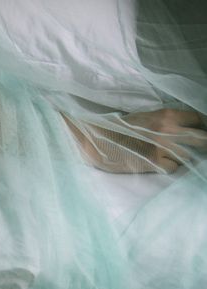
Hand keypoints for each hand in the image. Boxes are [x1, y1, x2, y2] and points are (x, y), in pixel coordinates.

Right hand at [69, 109, 206, 172]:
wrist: (98, 142)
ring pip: (189, 156)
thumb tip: (184, 127)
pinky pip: (174, 167)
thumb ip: (165, 121)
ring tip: (172, 154)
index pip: (198, 119)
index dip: (203, 125)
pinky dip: (170, 166)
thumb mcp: (144, 116)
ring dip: (184, 156)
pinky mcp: (156, 164)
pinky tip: (159, 162)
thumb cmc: (118, 127)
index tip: (203, 130)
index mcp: (166, 116)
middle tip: (203, 145)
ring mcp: (164, 149)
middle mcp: (169, 132)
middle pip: (202, 139)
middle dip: (205, 142)